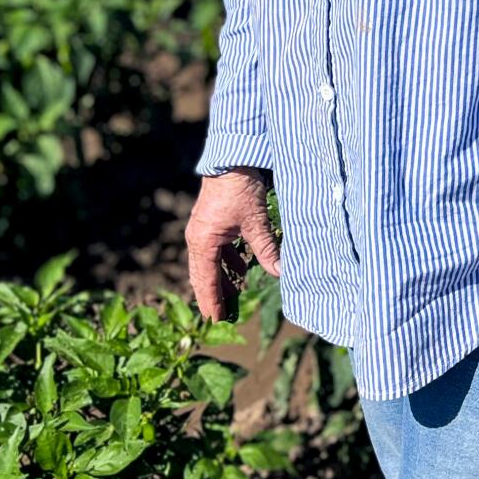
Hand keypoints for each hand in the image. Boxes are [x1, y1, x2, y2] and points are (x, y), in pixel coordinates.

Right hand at [186, 167, 280, 319]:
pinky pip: (215, 249)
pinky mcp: (211, 222)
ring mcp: (202, 230)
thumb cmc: (240, 189)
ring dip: (221, 278)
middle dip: (214, 294)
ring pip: (209, 263)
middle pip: (203, 275)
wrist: (231, 158)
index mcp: (203, 243)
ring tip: (234, 295)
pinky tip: (240, 266)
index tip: (216, 320)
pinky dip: (226, 261)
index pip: (205, 281)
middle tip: (222, 314)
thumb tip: (280, 272)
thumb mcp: (256, 221)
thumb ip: (266, 249)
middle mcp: (198, 238)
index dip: (212, 302)